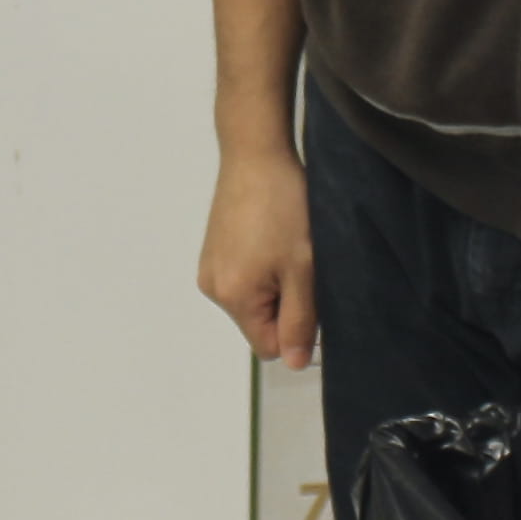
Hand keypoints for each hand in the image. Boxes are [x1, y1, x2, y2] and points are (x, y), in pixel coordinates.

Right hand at [200, 137, 319, 368]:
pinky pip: (243, 278)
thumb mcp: (303, 269)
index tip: (310, 293)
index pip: (268, 346)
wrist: (256, 154)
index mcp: (232, 297)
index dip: (296, 328)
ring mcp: (210, 267)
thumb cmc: (284, 208)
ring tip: (286, 246)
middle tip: (300, 264)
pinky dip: (262, 267)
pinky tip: (272, 237)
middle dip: (284, 302)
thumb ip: (299, 320)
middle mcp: (213, 287)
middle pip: (258, 323)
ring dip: (275, 283)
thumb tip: (292, 365)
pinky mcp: (213, 250)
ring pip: (253, 300)